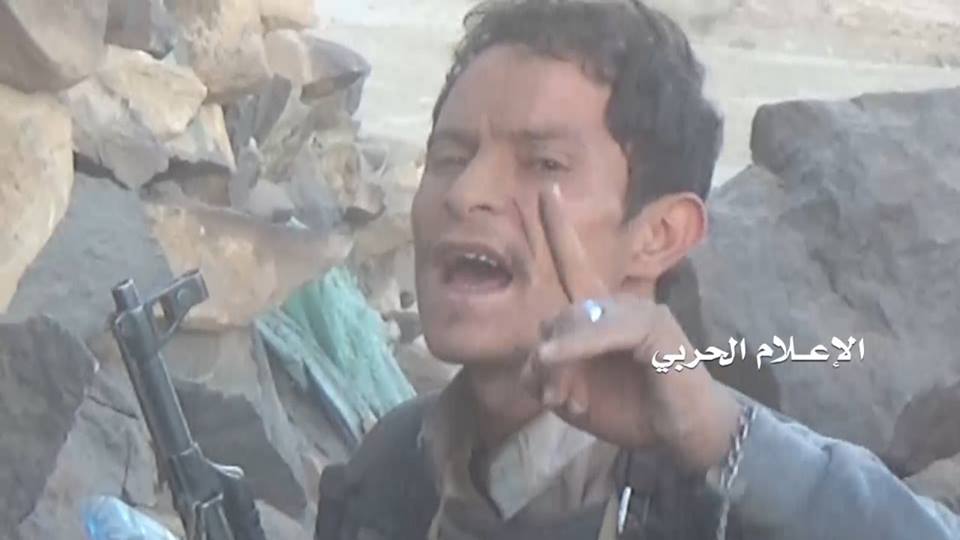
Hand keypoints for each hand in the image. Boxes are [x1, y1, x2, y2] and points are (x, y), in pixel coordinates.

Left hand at [520, 184, 741, 472]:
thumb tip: (537, 356)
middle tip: (552, 397)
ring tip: (561, 397)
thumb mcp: (576, 396)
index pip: (576, 265)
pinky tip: (559, 362)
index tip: (547, 191)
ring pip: (575, 320)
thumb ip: (550, 374)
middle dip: (544, 359)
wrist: (684, 434)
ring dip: (558, 362)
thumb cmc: (632, 408)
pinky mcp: (654, 328)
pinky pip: (604, 330)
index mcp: (600, 316)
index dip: (560, 229)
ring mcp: (639, 312)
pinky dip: (577, 347)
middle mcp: (618, 305)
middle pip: (558, 313)